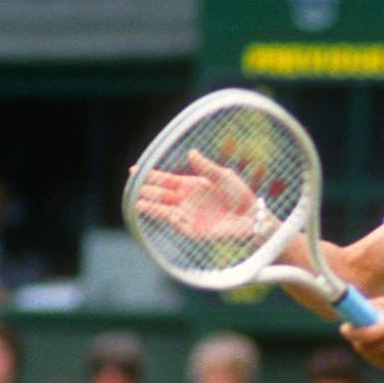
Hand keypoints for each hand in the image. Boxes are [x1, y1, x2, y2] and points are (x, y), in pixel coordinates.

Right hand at [133, 149, 260, 241]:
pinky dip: (167, 219)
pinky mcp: (194, 230)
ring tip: (136, 202)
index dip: (150, 175)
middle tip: (132, 187)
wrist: (251, 217)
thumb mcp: (224, 176)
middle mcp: (186, 200)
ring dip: (151, 207)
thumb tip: (191, 152)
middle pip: (161, 195)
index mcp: (191, 185)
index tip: (134, 170)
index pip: (166, 180)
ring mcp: (189, 215)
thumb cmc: (240, 195)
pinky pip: (177, 224)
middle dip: (146, 191)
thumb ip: (207, 167)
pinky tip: (159, 213)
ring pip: (164, 210)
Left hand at [341, 297, 383, 372]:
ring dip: (366, 347)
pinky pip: (378, 362)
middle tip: (356, 332)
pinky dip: (376, 354)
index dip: (351, 332)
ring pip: (369, 356)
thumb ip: (369, 309)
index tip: (345, 328)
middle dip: (357, 339)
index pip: (366, 334)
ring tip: (376, 336)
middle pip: (364, 347)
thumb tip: (348, 315)